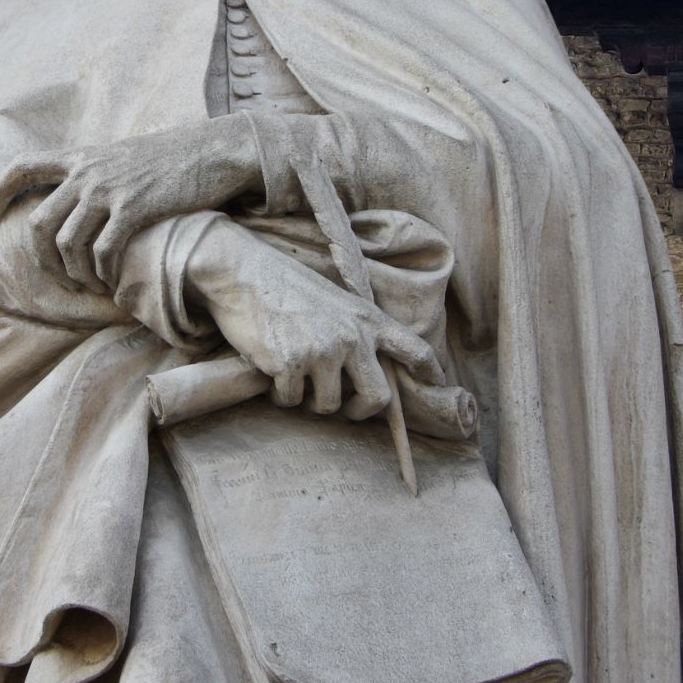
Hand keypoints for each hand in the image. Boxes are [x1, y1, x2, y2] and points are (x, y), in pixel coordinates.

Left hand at [0, 115, 258, 293]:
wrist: (215, 150)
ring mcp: (109, 190)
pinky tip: (111, 281)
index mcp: (81, 157)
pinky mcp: (134, 209)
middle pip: (39, 223)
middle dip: (43, 260)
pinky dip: (101, 272)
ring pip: (67, 243)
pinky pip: (102, 251)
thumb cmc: (176, 158)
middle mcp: (87, 172)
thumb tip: (79, 201)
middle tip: (60, 279)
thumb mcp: (125, 155)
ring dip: (74, 273)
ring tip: (90, 285)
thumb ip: (97, 171)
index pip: (19, 169)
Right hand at [185, 219, 439, 420]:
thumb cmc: (288, 288)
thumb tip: (369, 372)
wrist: (245, 272)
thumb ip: (358, 332)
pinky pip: (292, 401)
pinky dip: (281, 394)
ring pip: (329, 405)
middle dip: (360, 411)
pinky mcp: (292, 363)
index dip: (430, 373)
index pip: (415, 349)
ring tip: (296, 375)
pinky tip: (273, 369)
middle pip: (378, 398)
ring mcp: (324, 350)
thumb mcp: (338, 302)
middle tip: (345, 408)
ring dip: (310, 400)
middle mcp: (353, 337)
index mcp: (369, 319)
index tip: (438, 386)